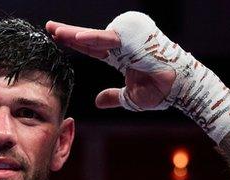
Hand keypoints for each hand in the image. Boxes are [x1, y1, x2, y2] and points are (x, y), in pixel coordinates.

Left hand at [46, 19, 176, 109]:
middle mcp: (123, 44)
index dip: (76, 43)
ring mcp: (127, 40)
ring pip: (95, 36)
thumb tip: (98, 102)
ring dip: (76, 34)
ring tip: (56, 32)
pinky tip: (75, 37)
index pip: (93, 47)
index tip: (57, 37)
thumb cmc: (161, 91)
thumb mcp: (131, 99)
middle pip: (90, 37)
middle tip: (49, 27)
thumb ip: (114, 97)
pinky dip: (92, 38)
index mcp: (122, 55)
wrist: (180, 88)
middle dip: (69, 33)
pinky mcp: (132, 40)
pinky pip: (107, 38)